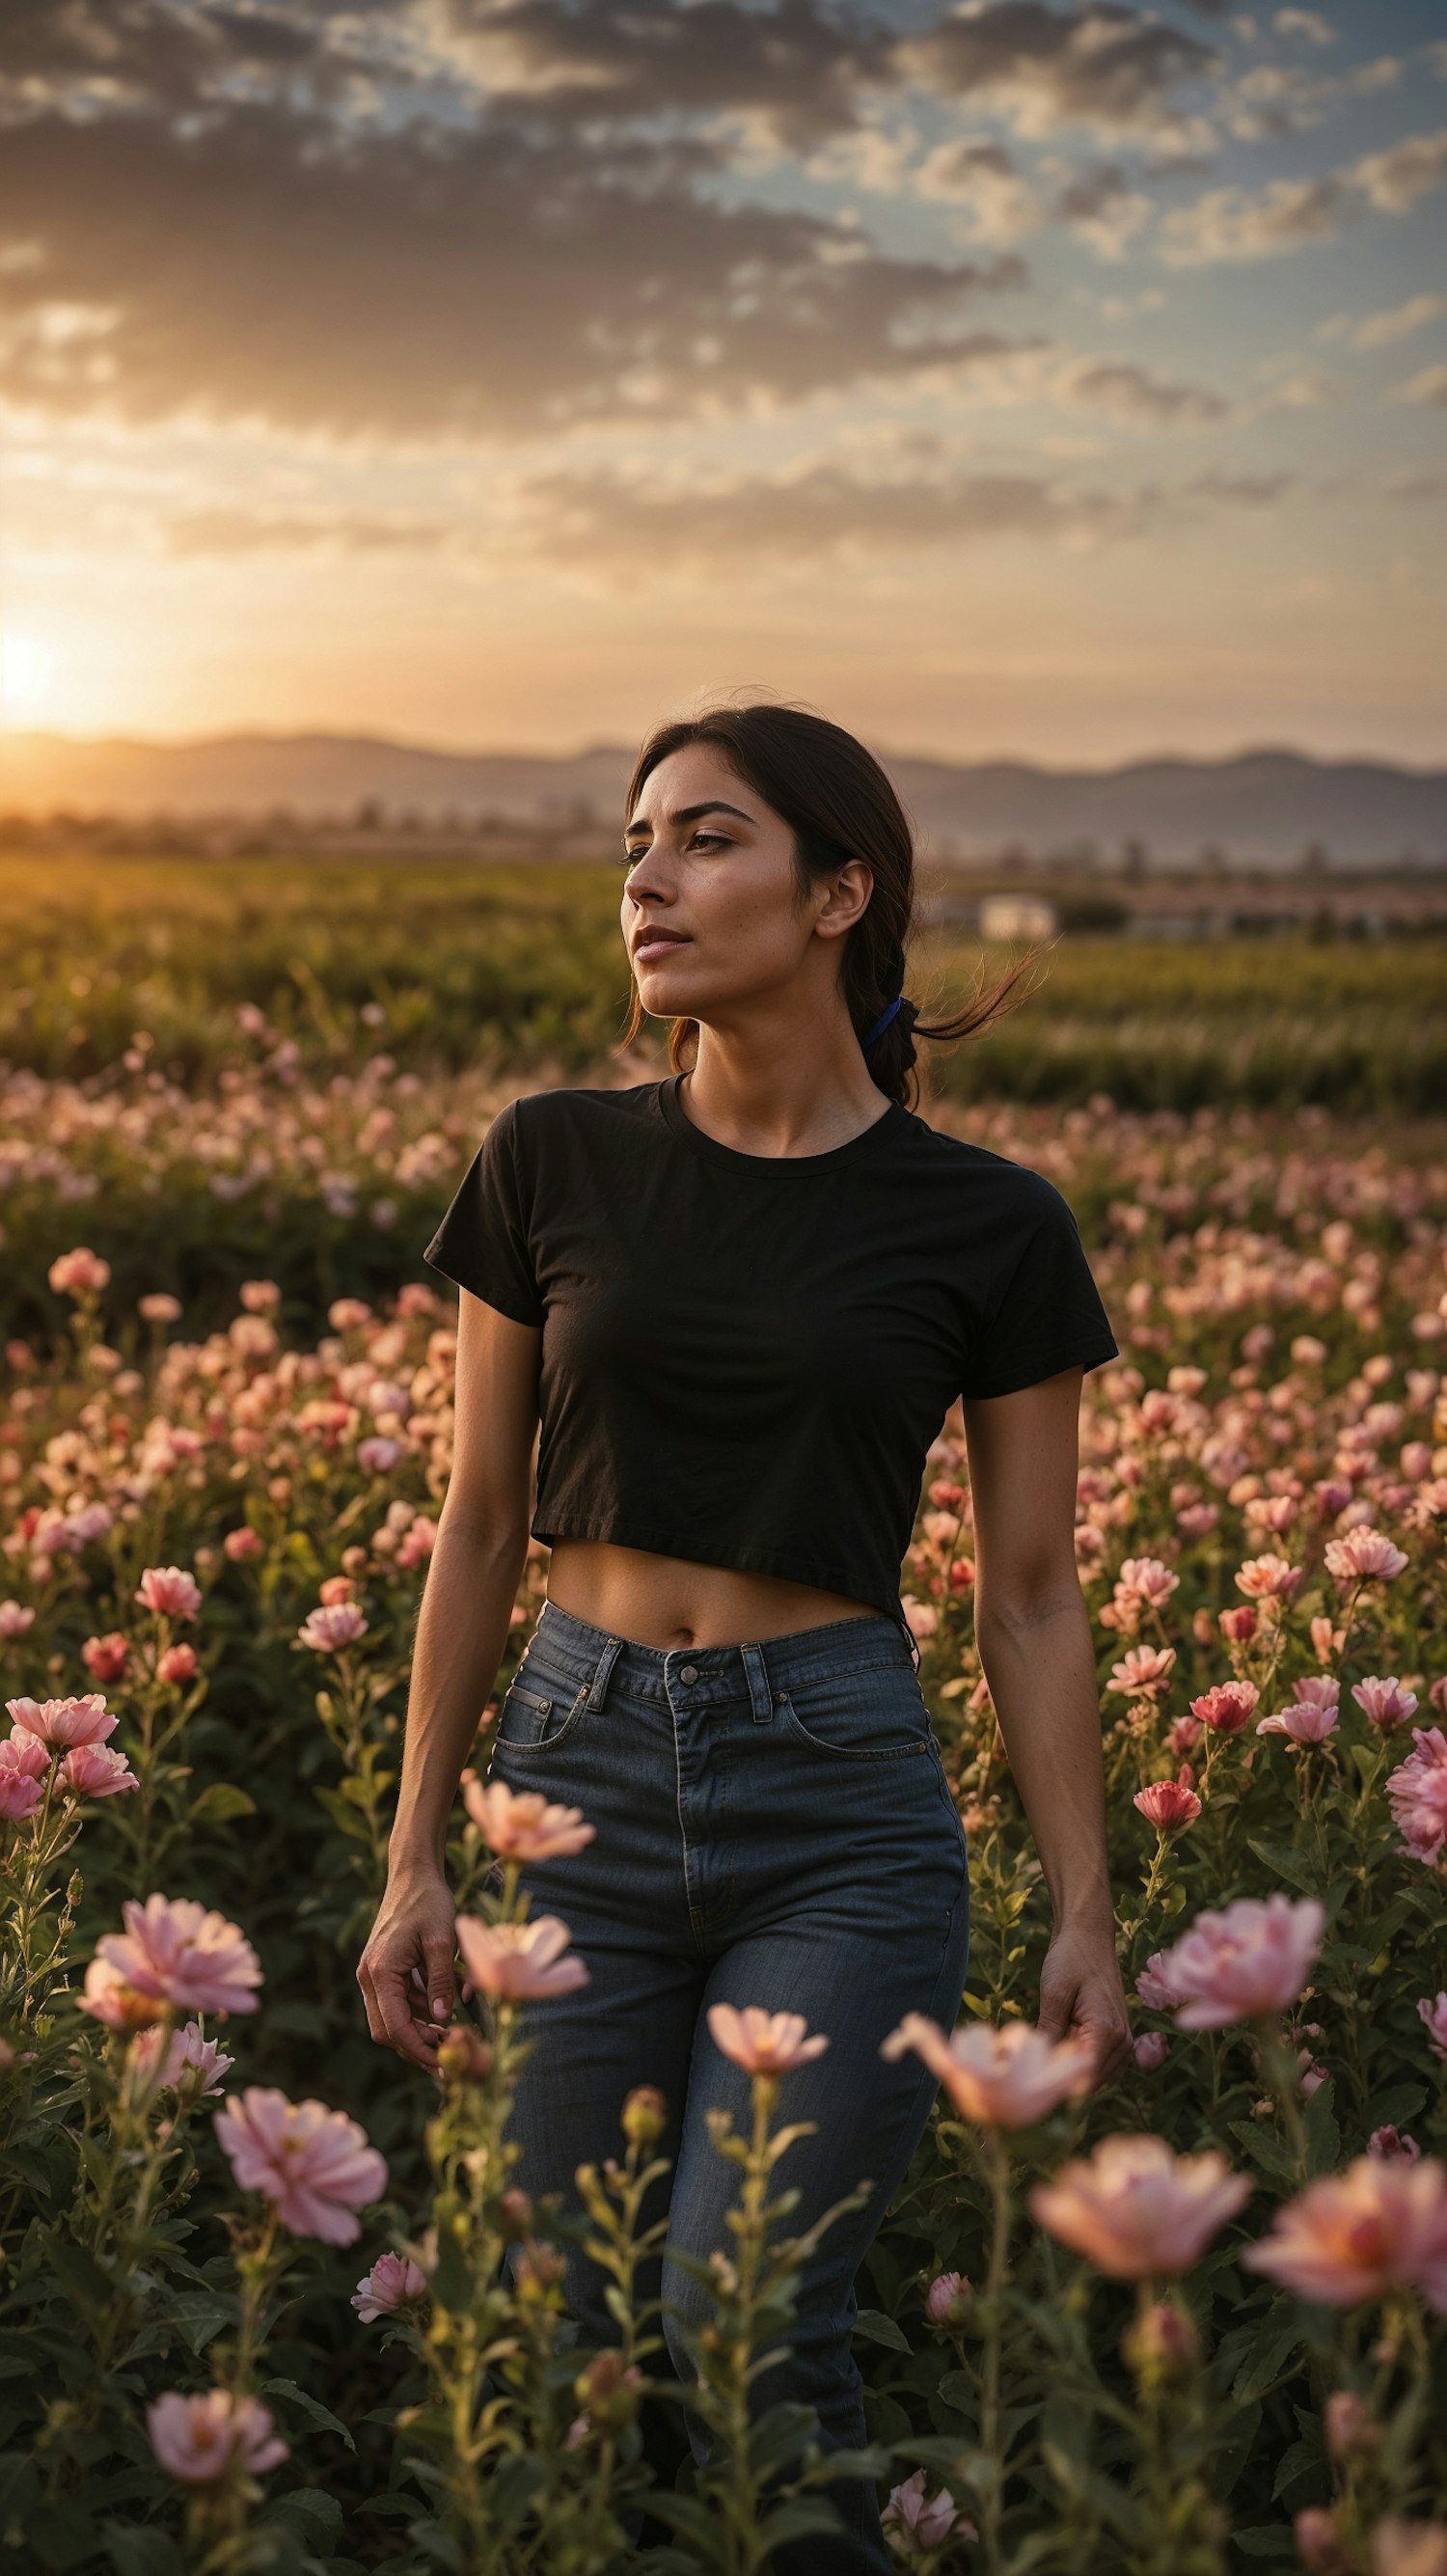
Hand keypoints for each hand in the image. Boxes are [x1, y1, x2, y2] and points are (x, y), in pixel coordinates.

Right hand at [357, 1868, 456, 2071]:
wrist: (413, 1874)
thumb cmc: (429, 1902)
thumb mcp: (442, 1941)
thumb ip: (441, 1982)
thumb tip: (442, 2021)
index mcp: (380, 1972)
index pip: (395, 2027)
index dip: (419, 2050)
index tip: (444, 2064)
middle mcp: (369, 1977)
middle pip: (387, 2030)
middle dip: (417, 2045)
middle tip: (449, 2053)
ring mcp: (373, 1973)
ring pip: (393, 2017)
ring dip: (421, 2027)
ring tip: (453, 2030)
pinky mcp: (382, 1969)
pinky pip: (398, 2000)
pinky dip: (420, 2008)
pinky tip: (444, 2003)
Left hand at [1037, 1918, 1130, 2085]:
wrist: (1089, 1936)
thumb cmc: (1071, 1959)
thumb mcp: (1054, 1993)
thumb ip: (1051, 2033)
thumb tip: (1040, 2067)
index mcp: (1107, 2032)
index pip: (1086, 2077)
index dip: (1059, 2084)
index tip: (1033, 2083)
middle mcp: (1122, 2042)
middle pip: (1091, 2082)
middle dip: (1063, 2080)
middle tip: (1032, 2069)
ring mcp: (1122, 2042)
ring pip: (1095, 2078)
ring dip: (1071, 2072)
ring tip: (1045, 2056)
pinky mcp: (1117, 2039)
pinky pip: (1098, 2065)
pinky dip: (1079, 2063)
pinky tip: (1059, 2048)